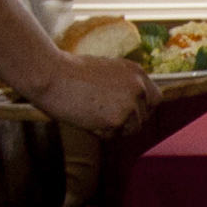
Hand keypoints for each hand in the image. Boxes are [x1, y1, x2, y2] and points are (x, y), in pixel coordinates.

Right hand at [26, 53, 155, 139]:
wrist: (51, 75)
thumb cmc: (70, 72)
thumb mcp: (106, 70)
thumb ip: (123, 85)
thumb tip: (133, 105)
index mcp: (136, 72)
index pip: (154, 99)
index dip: (142, 109)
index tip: (129, 113)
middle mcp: (138, 87)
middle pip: (144, 118)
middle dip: (128, 122)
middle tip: (105, 117)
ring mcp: (129, 104)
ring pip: (130, 130)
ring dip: (113, 129)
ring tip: (91, 114)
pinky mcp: (116, 120)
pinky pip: (112, 136)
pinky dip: (99, 133)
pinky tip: (85, 118)